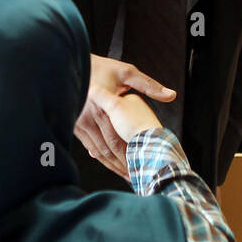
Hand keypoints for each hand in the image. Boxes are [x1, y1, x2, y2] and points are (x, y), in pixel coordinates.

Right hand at [73, 55, 171, 177]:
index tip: (145, 164)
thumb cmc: (100, 67)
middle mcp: (90, 118)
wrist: (69, 65)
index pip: (119, 139)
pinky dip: (101, 158)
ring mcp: (80, 123)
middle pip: (109, 150)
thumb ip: (149, 85)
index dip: (132, 154)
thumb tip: (171, 95)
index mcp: (104, 108)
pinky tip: (111, 166)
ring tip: (128, 176)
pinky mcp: (75, 126)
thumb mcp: (126, 72)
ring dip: (113, 166)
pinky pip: (89, 146)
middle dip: (124, 165)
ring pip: (98, 152)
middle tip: (138, 177)